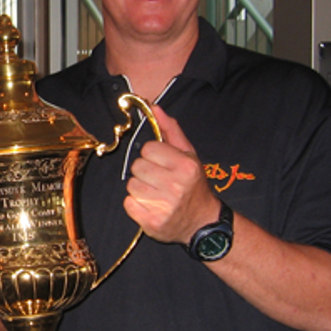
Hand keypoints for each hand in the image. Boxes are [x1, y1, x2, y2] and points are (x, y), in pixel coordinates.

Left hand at [124, 106, 219, 244]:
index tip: (162, 163)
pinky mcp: (152, 222)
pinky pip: (128, 204)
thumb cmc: (193, 184)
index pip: (148, 149)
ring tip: (156, 193)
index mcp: (185, 166)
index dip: (152, 155)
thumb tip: (155, 108)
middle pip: (137, 166)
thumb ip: (171, 131)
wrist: (202, 221)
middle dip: (145, 172)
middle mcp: (176, 185)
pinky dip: (136, 205)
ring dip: (140, 188)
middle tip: (159, 180)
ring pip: (131, 185)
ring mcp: (163, 205)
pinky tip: (151, 205)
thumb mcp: (189, 155)